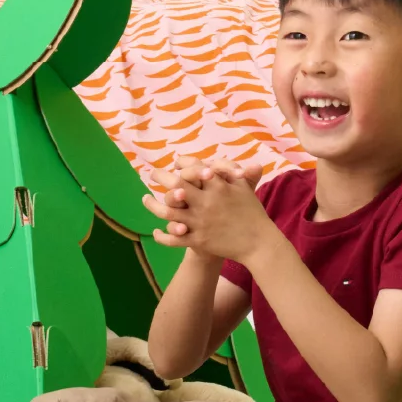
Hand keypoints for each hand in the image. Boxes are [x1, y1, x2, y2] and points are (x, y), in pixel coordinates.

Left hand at [150, 163, 271, 264]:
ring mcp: (199, 222)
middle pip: (175, 186)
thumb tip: (241, 158)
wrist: (257, 243)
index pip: (193, 168)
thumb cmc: (252, 213)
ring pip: (168, 213)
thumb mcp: (246, 188)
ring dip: (152, 205)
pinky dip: (162, 235)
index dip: (182, 163)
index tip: (175, 162)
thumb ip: (238, 172)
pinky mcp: (198, 240)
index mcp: (217, 186)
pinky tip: (155, 231)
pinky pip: (174, 238)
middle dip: (161, 178)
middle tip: (153, 174)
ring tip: (144, 199)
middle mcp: (205, 202)